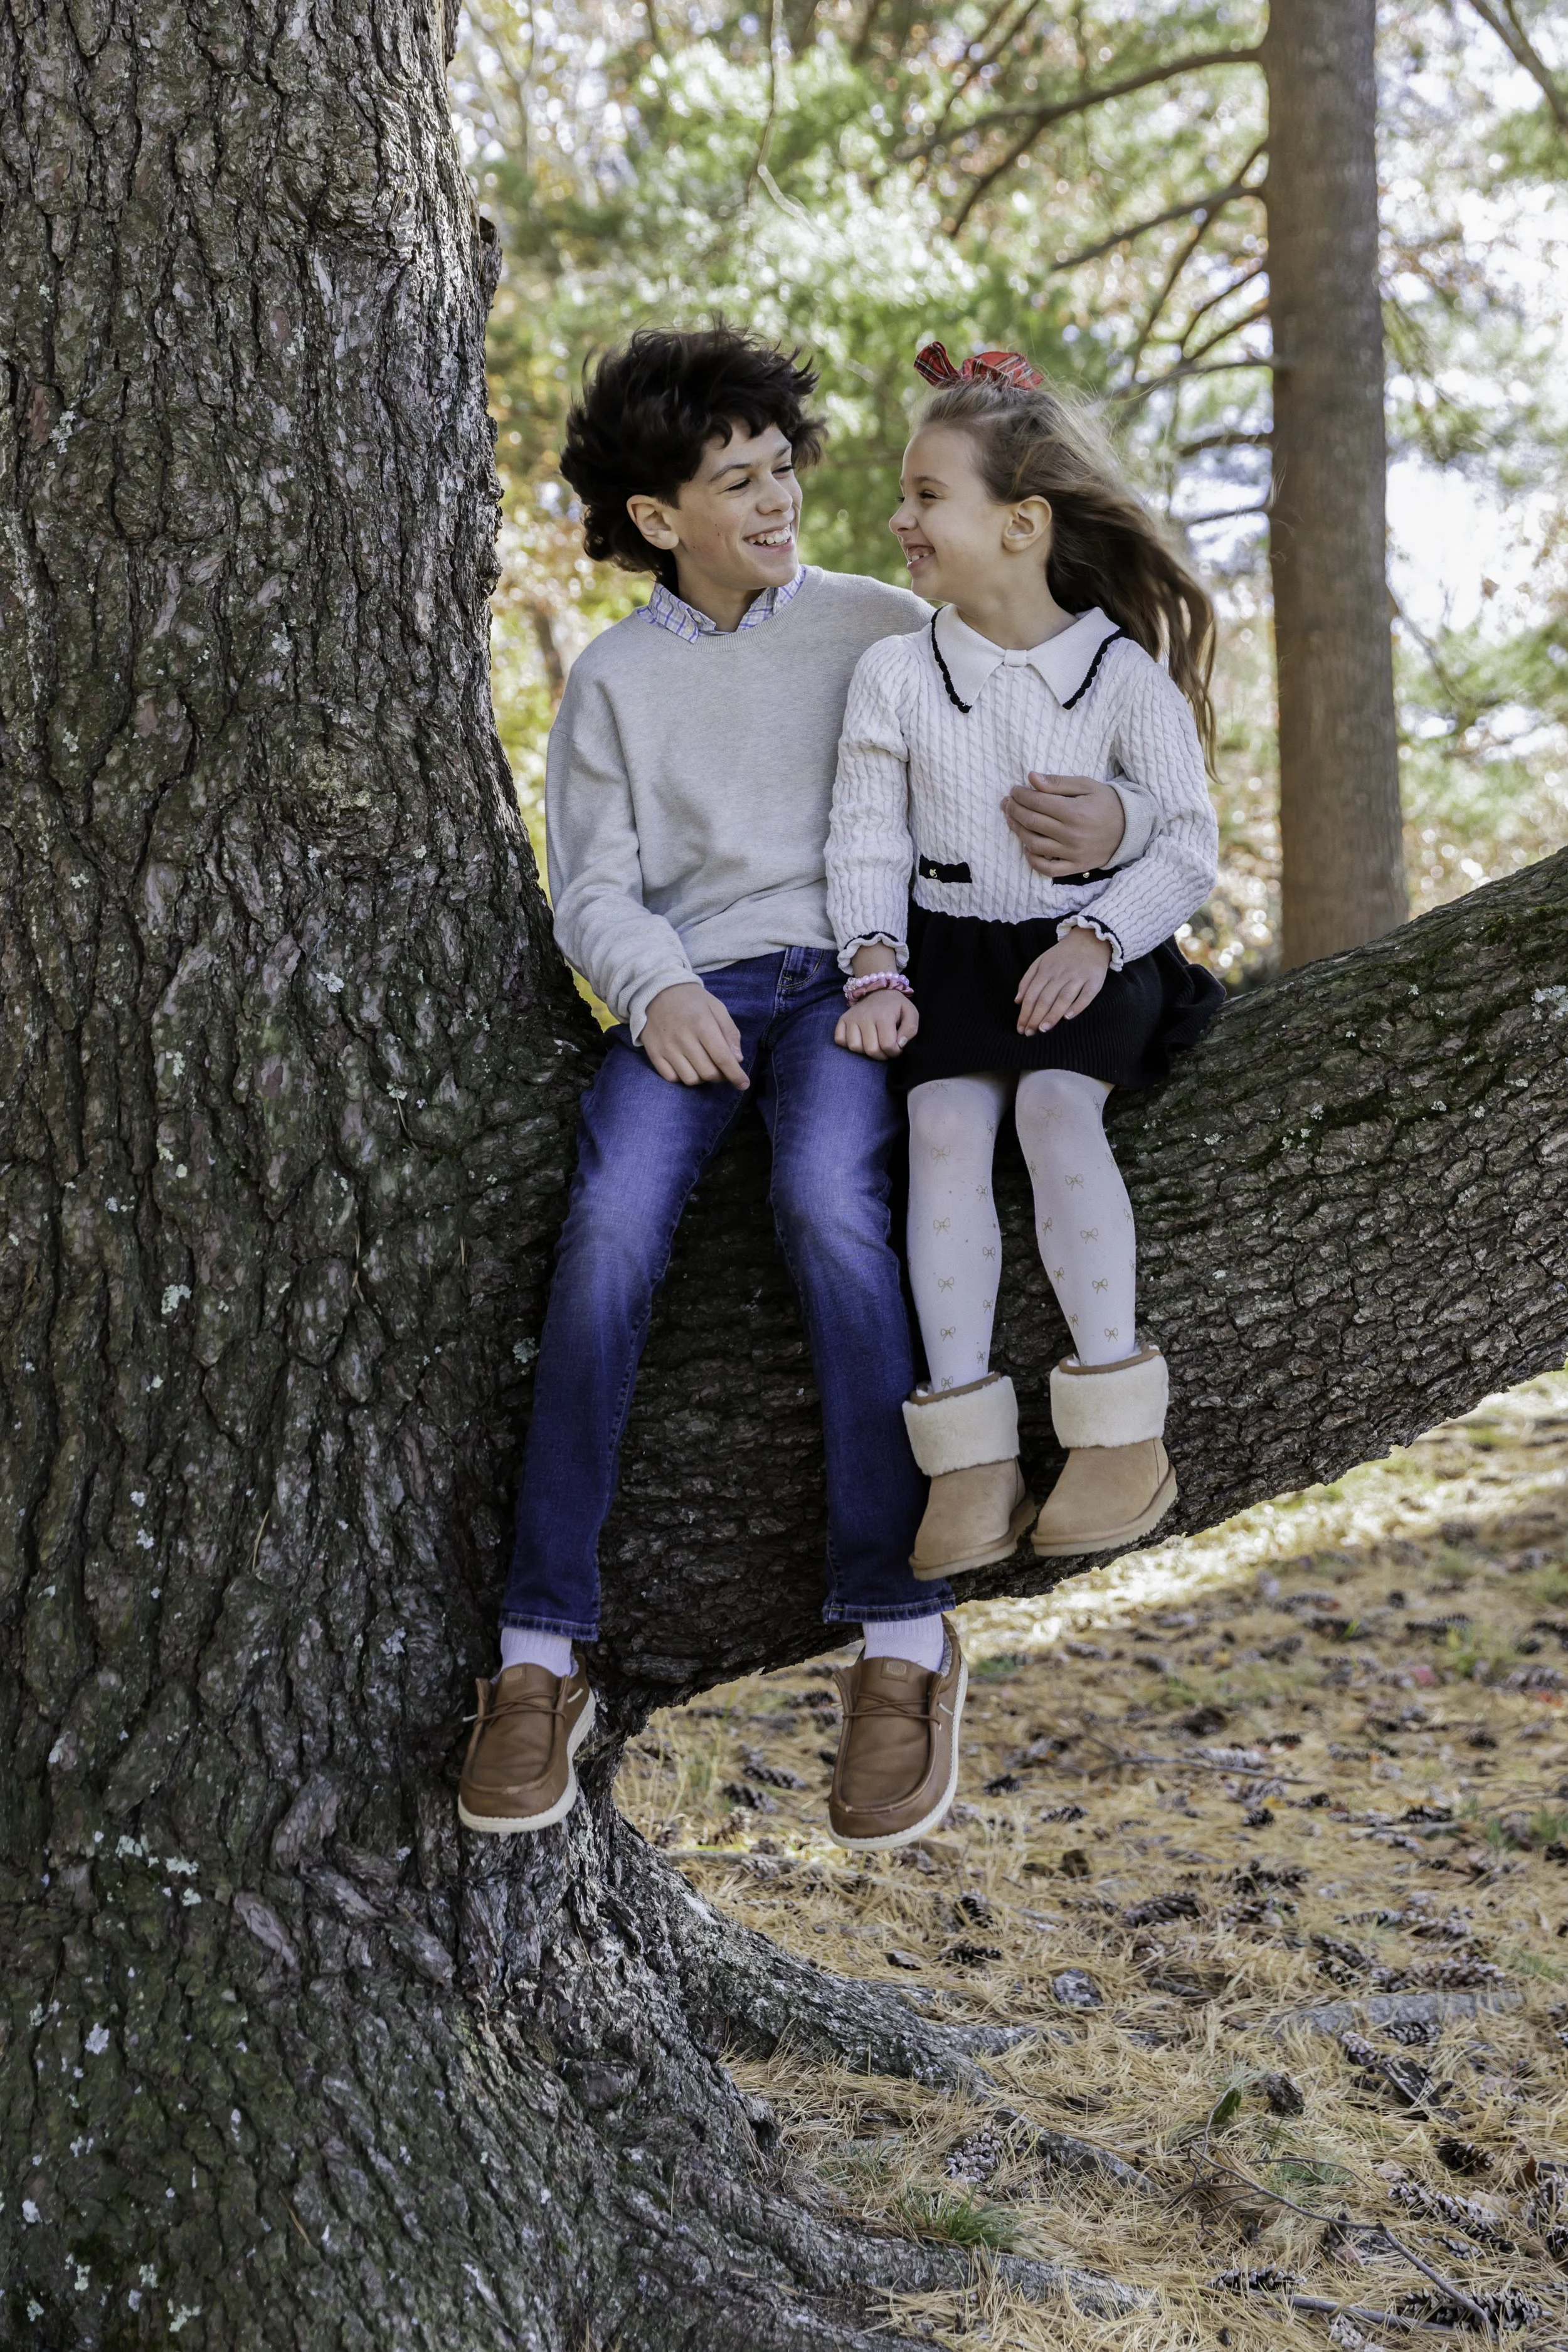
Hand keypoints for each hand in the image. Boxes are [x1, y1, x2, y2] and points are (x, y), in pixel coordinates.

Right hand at [640, 982, 748, 1088]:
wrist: (656, 991)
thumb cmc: (692, 1000)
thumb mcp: (717, 1008)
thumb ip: (730, 1032)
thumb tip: (737, 1059)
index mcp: (702, 1024)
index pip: (722, 1057)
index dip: (735, 1075)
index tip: (744, 1084)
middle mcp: (683, 1038)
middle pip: (708, 1072)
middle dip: (721, 1076)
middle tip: (722, 1069)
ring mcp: (667, 1047)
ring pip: (691, 1079)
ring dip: (702, 1078)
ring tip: (704, 1066)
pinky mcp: (654, 1053)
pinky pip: (672, 1078)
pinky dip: (683, 1077)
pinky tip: (687, 1066)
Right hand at [834, 987, 918, 1059]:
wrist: (878, 989)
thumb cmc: (896, 1006)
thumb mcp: (911, 1013)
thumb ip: (910, 1030)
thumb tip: (900, 1044)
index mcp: (884, 1016)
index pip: (887, 1046)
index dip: (895, 1052)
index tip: (897, 1046)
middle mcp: (865, 1017)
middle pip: (871, 1050)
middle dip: (881, 1055)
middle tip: (885, 1047)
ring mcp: (852, 1018)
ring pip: (854, 1047)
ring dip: (865, 1050)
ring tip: (873, 1042)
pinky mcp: (842, 1020)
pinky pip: (840, 1040)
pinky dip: (848, 1043)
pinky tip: (859, 1039)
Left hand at [1003, 774, 1124, 876]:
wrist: (1131, 829)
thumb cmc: (1107, 803)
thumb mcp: (1086, 785)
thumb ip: (1058, 783)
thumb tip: (1031, 777)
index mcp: (1074, 811)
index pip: (1036, 802)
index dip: (1020, 795)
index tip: (1014, 790)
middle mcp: (1071, 834)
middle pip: (1031, 822)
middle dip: (1013, 810)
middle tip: (1006, 803)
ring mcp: (1072, 853)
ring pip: (1034, 845)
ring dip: (1017, 831)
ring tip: (1012, 820)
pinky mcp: (1075, 867)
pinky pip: (1047, 869)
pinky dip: (1033, 860)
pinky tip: (1027, 847)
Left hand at [1016, 928, 1111, 1033]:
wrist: (1090, 939)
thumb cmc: (1062, 955)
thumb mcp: (1041, 961)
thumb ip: (1027, 980)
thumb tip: (1017, 1001)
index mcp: (1046, 970)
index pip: (1032, 995)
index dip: (1025, 1013)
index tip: (1020, 1028)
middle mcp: (1061, 974)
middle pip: (1045, 998)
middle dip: (1035, 1017)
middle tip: (1029, 1033)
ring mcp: (1078, 977)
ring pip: (1063, 998)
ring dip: (1052, 1015)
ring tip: (1043, 1029)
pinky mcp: (1094, 981)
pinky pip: (1086, 996)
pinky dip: (1077, 1007)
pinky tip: (1067, 1018)